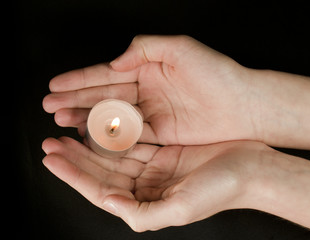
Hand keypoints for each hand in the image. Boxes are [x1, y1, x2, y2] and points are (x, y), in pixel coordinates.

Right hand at [42, 35, 259, 144]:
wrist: (242, 105)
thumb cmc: (217, 73)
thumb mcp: (180, 48)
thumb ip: (144, 48)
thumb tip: (115, 63)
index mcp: (147, 67)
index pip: (106, 74)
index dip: (79, 79)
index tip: (55, 85)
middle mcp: (146, 90)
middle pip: (104, 96)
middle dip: (76, 100)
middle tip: (50, 107)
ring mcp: (152, 112)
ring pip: (112, 115)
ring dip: (86, 118)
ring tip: (62, 121)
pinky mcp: (160, 132)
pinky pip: (129, 133)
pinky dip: (108, 135)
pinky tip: (89, 136)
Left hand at [42, 137, 261, 231]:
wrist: (252, 169)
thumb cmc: (222, 189)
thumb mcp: (181, 209)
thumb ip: (142, 213)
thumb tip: (107, 202)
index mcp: (147, 203)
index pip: (101, 189)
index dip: (74, 175)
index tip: (52, 159)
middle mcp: (147, 186)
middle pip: (102, 171)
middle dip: (75, 158)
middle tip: (51, 142)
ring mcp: (155, 167)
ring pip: (114, 154)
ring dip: (90, 144)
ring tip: (67, 131)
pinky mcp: (164, 151)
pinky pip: (133, 140)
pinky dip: (115, 133)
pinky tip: (99, 124)